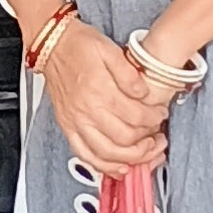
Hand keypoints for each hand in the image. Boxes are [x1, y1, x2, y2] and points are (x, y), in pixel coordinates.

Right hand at [40, 17, 171, 173]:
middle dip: (148, 142)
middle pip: (124, 139)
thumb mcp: (110, 49)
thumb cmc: (79, 45)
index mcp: (100, 90)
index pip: (135, 116)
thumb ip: (129, 74)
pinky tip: (119, 167)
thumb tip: (145, 94)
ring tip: (146, 153)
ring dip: (130, 159)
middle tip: (159, 137)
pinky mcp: (68, 128)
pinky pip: (85, 155)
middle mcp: (86, 110)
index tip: (161, 114)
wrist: (51, 45)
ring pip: (106, 153)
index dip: (154, 119)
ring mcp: (76, 122)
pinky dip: (103, 166)